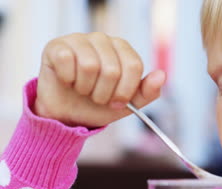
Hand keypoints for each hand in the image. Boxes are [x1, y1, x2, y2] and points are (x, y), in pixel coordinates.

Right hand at [35, 32, 165, 126]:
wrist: (68, 114)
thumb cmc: (99, 105)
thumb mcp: (128, 104)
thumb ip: (148, 92)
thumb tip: (162, 75)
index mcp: (123, 49)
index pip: (134, 66)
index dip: (125, 91)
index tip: (117, 103)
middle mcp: (103, 40)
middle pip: (112, 69)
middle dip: (104, 94)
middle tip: (96, 97)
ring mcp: (79, 40)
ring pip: (90, 66)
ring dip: (86, 88)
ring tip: (82, 89)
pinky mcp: (57, 46)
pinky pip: (67, 62)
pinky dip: (69, 80)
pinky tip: (68, 81)